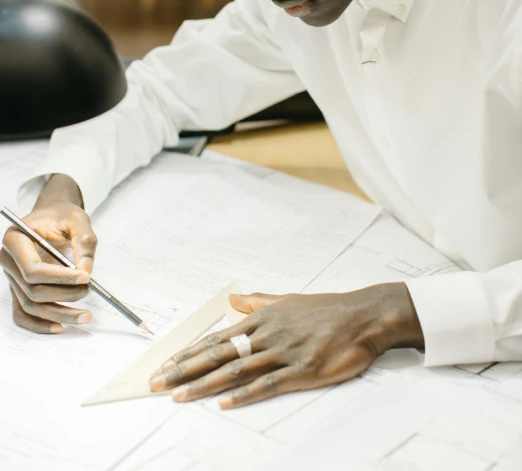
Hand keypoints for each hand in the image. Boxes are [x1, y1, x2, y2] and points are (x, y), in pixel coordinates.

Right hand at [0, 176, 96, 333]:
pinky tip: (61, 327)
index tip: (85, 277)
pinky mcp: (19, 289)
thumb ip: (84, 242)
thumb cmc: (61, 215)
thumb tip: (86, 271)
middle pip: (32, 290)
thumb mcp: (77, 219)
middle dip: (63, 295)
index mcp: (15, 240)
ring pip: (30, 305)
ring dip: (58, 314)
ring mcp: (11, 277)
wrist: (52, 216)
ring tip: (85, 315)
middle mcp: (8, 261)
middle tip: (90, 290)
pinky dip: (40, 324)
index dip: (59, 278)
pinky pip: (23, 313)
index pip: (32, 269)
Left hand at [149, 283, 423, 408]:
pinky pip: (267, 384)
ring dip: (204, 384)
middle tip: (158, 382)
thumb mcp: (288, 300)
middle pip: (218, 354)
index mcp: (263, 317)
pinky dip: (244, 394)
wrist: (363, 316)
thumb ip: (258, 302)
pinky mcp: (301, 370)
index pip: (218, 338)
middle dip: (185, 369)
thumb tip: (232, 301)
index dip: (189, 353)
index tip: (167, 363)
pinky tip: (224, 402)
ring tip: (179, 394)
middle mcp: (267, 333)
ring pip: (236, 370)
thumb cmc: (326, 309)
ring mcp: (283, 352)